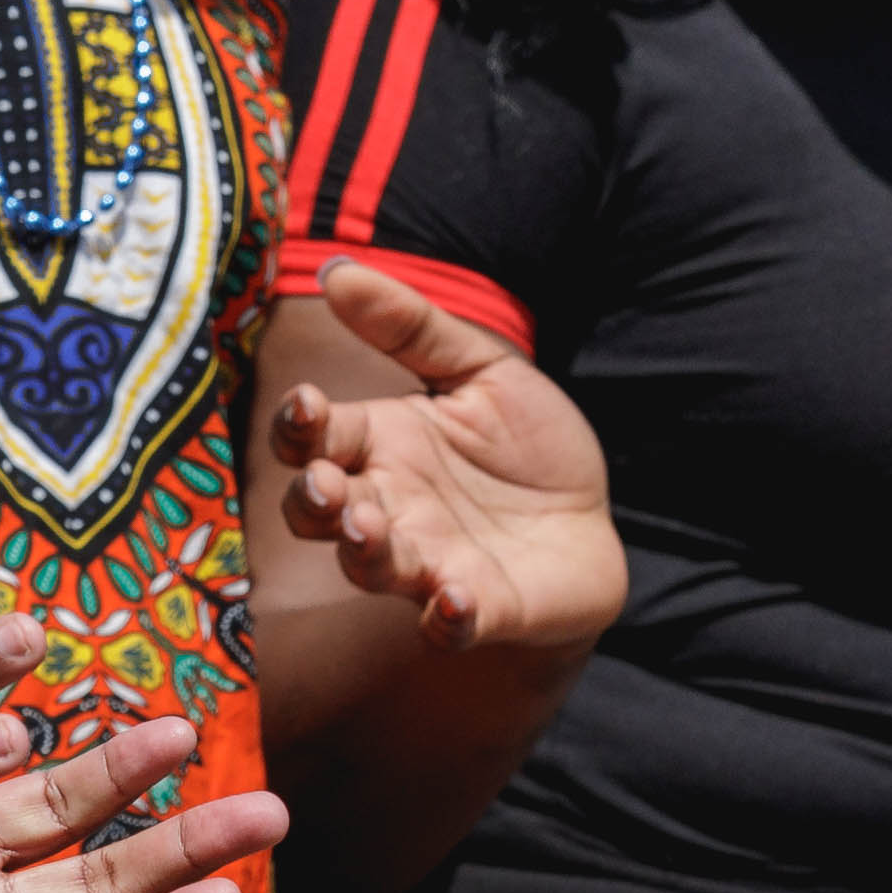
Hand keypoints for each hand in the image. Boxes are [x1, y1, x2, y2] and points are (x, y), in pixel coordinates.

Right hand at [270, 261, 617, 652]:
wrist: (592, 518)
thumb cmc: (525, 445)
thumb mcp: (483, 371)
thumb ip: (413, 327)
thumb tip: (339, 269)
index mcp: (379, 446)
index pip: (313, 438)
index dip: (299, 425)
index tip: (307, 404)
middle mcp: (387, 509)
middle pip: (319, 513)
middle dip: (313, 500)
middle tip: (324, 483)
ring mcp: (428, 563)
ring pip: (370, 567)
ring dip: (364, 551)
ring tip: (371, 528)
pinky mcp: (481, 609)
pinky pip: (450, 624)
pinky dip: (448, 617)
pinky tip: (455, 598)